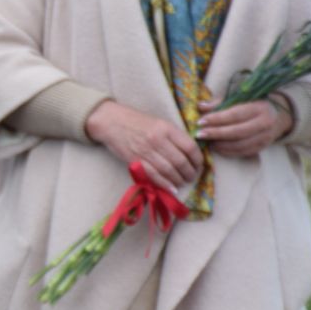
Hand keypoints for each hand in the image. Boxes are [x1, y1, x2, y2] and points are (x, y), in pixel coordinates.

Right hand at [84, 99, 203, 190]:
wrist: (111, 122)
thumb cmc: (137, 121)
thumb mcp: (159, 122)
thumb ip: (174, 136)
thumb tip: (189, 152)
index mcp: (166, 128)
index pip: (189, 147)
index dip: (198, 159)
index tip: (199, 165)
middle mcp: (157, 140)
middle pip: (180, 161)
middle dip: (190, 172)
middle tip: (192, 177)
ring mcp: (145, 151)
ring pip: (168, 170)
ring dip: (179, 179)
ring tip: (183, 182)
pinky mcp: (135, 161)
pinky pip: (153, 175)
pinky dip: (164, 184)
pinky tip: (172, 188)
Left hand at [197, 97, 290, 157]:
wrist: (276, 116)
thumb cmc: (251, 105)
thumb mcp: (238, 99)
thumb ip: (219, 103)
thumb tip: (200, 106)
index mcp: (260, 106)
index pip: (235, 114)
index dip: (216, 119)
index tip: (200, 122)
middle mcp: (266, 122)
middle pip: (237, 131)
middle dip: (216, 133)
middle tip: (199, 134)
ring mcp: (266, 136)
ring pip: (239, 144)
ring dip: (220, 144)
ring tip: (206, 141)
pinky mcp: (262, 147)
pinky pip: (242, 152)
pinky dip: (227, 151)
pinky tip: (216, 147)